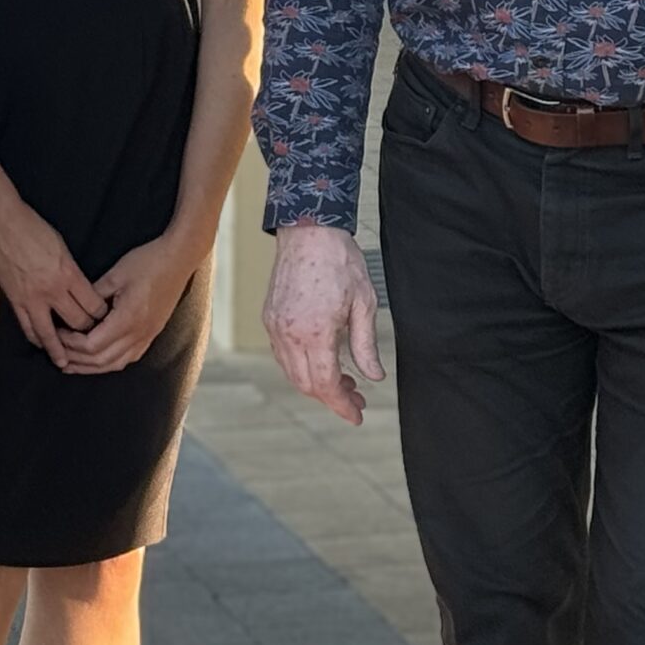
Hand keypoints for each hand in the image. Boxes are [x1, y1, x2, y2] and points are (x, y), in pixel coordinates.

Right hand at [0, 196, 106, 370]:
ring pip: (50, 334)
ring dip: (61, 349)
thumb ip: (71, 271)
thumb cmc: (30, 227)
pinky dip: (37, 339)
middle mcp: (51, 291)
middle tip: (94, 341)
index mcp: (67, 274)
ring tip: (67, 362)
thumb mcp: (61, 246)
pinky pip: (28, 328)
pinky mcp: (14, 301)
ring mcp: (31, 299)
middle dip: (88, 333)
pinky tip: (42, 345)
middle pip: (77, 323)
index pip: (93, 305)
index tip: (107, 321)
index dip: (102, 316)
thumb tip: (80, 288)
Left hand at [56, 233, 198, 375]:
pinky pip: (128, 358)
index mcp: (128, 318)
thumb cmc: (149, 261)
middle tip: (57, 354)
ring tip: (72, 364)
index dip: (71, 344)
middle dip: (76, 360)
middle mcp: (139, 333)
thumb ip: (94, 295)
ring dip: (91, 367)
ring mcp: (148, 336)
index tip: (57, 335)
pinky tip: (97, 360)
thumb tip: (75, 309)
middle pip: (101, 361)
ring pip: (114, 364)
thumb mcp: (116, 274)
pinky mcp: (152, 333)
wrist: (179, 258)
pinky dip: (109, 363)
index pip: (92, 345)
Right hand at [262, 223, 383, 425]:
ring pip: (291, 372)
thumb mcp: (364, 303)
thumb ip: (366, 345)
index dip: (342, 405)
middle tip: (356, 398)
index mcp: (315, 332)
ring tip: (343, 381)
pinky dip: (300, 367)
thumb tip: (374, 376)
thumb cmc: (339, 260)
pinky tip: (321, 361)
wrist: (308, 229)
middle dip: (330, 398)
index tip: (357, 415)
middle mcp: (289, 333)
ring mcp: (276, 326)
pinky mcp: (270, 317)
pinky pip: (282, 355)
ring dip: (315, 384)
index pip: (326, 384)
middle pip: (305, 384)